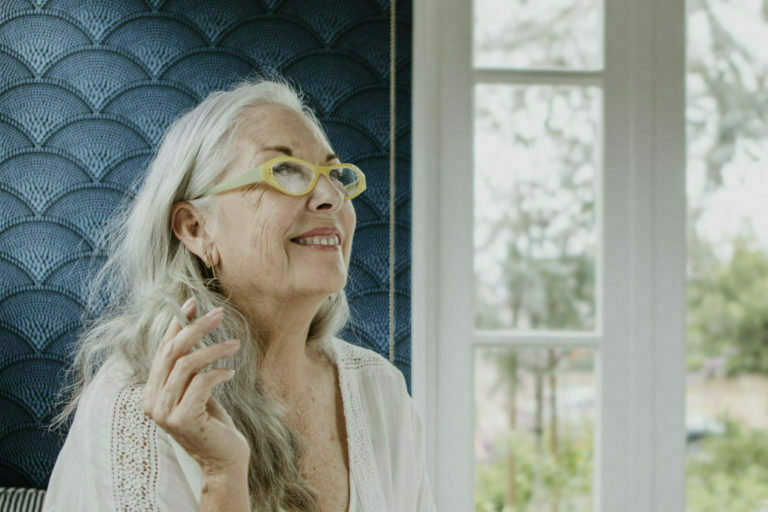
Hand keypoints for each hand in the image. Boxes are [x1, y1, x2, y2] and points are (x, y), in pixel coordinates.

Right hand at [142, 297, 249, 474]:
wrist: (224, 459)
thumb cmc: (214, 422)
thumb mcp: (199, 388)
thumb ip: (191, 363)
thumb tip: (193, 323)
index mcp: (151, 391)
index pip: (162, 349)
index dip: (176, 324)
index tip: (193, 302)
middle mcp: (151, 401)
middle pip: (172, 351)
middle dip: (196, 328)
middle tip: (219, 314)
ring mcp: (164, 411)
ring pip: (186, 364)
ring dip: (213, 349)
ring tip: (235, 344)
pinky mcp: (182, 419)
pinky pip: (200, 382)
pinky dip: (218, 372)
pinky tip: (231, 372)